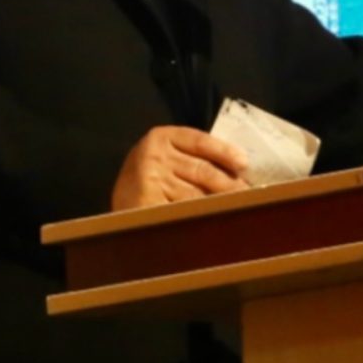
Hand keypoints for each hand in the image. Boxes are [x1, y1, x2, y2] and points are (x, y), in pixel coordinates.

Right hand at [110, 126, 249, 210]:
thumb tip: (237, 171)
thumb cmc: (148, 185)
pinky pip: (182, 213)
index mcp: (160, 137)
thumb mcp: (165, 162)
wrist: (112, 218)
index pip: (199, 141)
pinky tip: (214, 225)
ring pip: (195, 195)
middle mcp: (154, 156)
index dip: (223, 152)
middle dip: (229, 185)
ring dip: (219, 204)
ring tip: (239, 211)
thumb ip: (191, 160)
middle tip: (250, 196)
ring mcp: (150, 181)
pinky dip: (200, 219)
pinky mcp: (146, 205)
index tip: (243, 164)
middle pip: (202, 171)